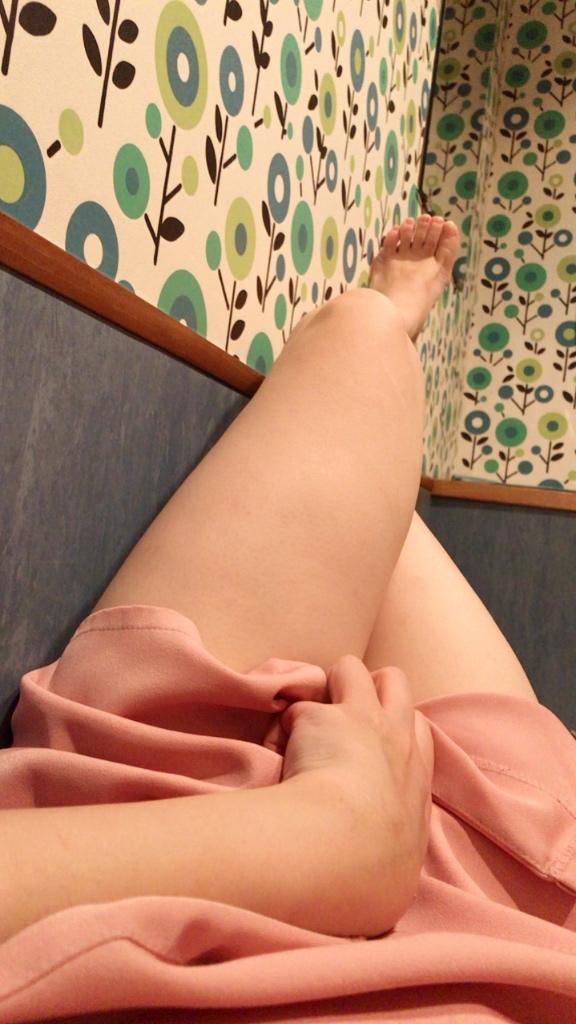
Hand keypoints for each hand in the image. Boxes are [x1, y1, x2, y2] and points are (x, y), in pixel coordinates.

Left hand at [264, 655, 434, 923]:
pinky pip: (297, 707)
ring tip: (306, 719)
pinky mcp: (319, 716)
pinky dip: (284, 724)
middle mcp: (396, 736)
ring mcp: (360, 718)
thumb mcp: (400, 865)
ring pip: (350, 667)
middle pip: (395, 681)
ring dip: (328, 684)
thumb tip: (383, 865)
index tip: (373, 745)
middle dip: (369, 686)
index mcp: (417, 776)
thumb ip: (395, 845)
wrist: (346, 849)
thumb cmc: (375, 875)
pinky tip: (271, 749)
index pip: (419, 728)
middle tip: (341, 714)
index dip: (396, 726)